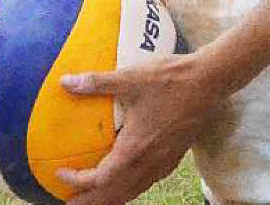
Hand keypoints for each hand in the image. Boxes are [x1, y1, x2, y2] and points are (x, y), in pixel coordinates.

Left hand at [57, 56, 220, 204]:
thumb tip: (66, 82)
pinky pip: (146, 183)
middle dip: (90, 202)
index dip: (77, 182)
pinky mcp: (174, 157)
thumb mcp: (130, 78)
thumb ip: (97, 82)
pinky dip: (128, 188)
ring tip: (94, 197)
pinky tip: (126, 177)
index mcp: (134, 150)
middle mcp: (148, 164)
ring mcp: (163, 163)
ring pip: (132, 192)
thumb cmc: (169, 80)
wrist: (209, 82)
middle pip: (114, 196)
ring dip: (110, 198)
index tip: (60, 174)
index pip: (99, 179)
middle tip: (69, 204)